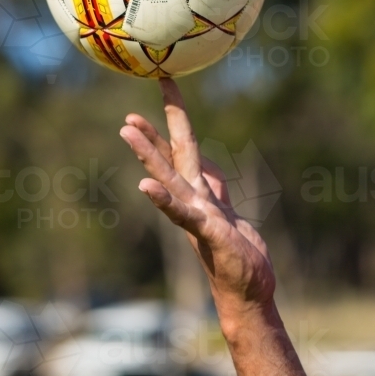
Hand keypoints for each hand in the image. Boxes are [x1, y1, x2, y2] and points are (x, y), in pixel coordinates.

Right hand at [119, 77, 275, 321]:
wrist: (248, 294)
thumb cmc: (238, 255)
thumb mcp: (227, 210)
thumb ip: (214, 186)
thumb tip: (206, 162)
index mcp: (200, 191)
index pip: (183, 146)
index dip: (174, 114)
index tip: (165, 81)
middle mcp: (193, 200)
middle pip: (170, 160)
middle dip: (150, 136)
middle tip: (126, 115)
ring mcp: (198, 215)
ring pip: (170, 178)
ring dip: (147, 154)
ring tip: (126, 130)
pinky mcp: (210, 232)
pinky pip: (183, 212)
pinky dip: (164, 199)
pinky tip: (146, 186)